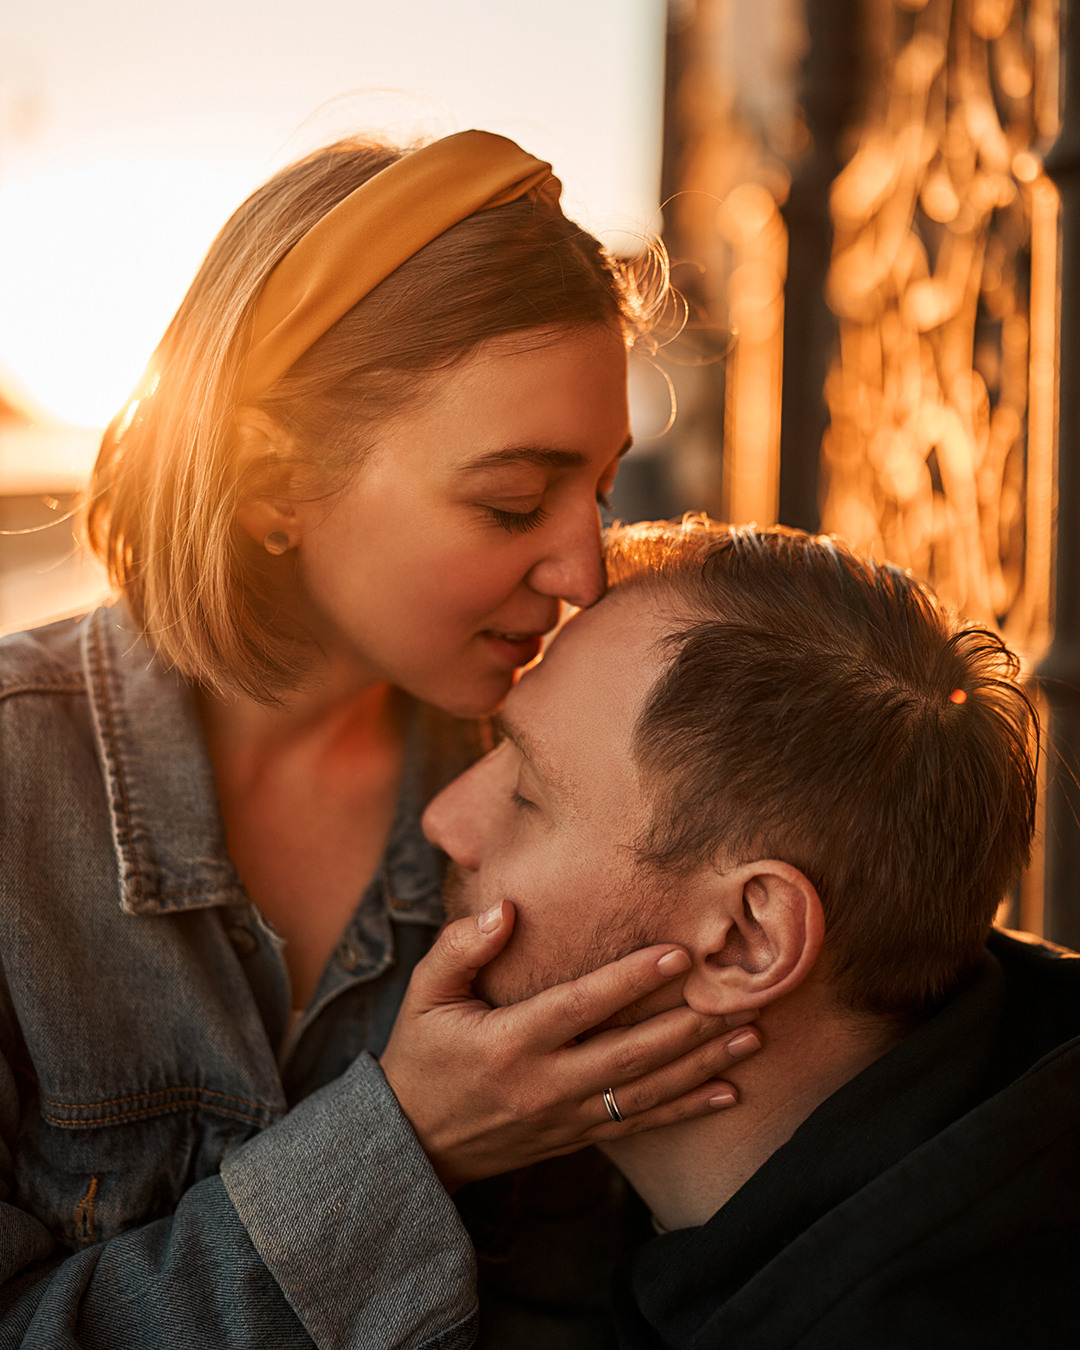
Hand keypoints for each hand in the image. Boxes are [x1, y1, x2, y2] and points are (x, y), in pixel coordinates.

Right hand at [379, 901, 760, 1190]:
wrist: (412, 1141)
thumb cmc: (421, 1053)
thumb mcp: (424, 994)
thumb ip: (460, 947)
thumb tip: (505, 908)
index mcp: (509, 1042)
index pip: (580, 1005)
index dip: (631, 980)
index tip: (679, 954)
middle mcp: (543, 1083)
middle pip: (630, 1054)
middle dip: (690, 1026)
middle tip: (743, 998)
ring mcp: (563, 1116)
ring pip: (645, 1092)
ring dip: (703, 1065)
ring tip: (752, 1037)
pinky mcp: (575, 1137)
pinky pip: (639, 1126)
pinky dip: (687, 1110)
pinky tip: (730, 1092)